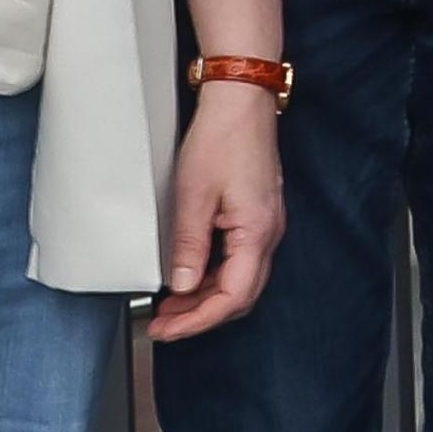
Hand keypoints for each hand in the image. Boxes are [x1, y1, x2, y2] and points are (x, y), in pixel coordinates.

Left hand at [148, 83, 285, 342]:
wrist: (242, 102)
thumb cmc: (222, 139)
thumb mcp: (193, 195)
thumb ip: (188, 246)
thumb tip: (181, 287)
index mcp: (256, 232)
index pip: (232, 297)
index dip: (198, 320)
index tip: (168, 329)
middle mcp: (268, 234)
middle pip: (240, 295)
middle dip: (201, 315)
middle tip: (164, 324)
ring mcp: (266, 225)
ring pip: (240, 280)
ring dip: (205, 297)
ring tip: (170, 305)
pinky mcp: (258, 216)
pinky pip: (239, 260)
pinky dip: (213, 276)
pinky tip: (189, 275)